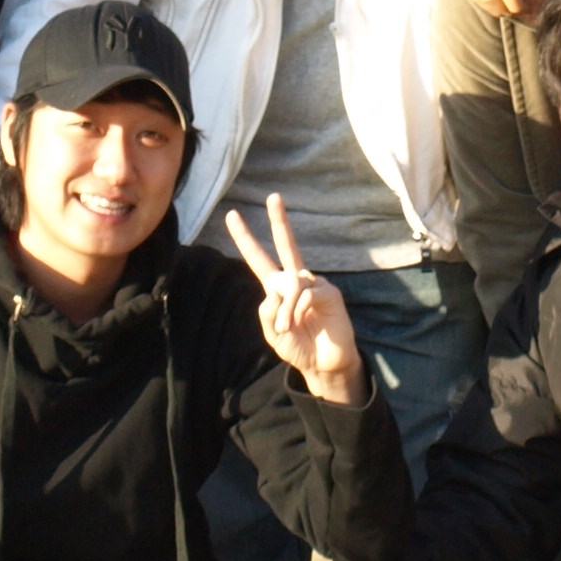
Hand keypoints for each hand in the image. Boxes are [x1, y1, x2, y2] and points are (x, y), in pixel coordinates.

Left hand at [224, 196, 362, 401]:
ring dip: (285, 308)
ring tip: (285, 328)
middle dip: (279, 221)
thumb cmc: (297, 346)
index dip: (245, 238)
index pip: (259, 258)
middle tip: (273, 197)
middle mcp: (295, 280)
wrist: (323, 363)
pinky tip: (299, 322)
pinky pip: (306, 292)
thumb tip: (276, 290)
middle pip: (286, 245)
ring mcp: (314, 284)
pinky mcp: (329, 293)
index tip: (232, 215)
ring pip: (291, 283)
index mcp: (277, 287)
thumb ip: (267, 312)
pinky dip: (297, 308)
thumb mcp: (272, 332)